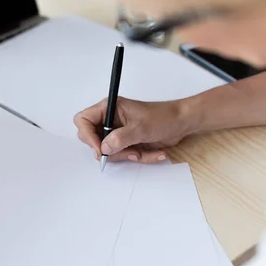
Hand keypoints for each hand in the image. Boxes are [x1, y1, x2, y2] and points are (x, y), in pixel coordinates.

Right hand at [74, 97, 197, 162]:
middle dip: (110, 150)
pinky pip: (123, 156)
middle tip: (124, 150)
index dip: (87, 135)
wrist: (182, 124)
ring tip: (141, 151)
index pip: (83, 120)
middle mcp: (110, 119)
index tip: (100, 149)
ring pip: (109, 151)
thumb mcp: (140, 128)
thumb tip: (104, 148)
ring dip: (126, 155)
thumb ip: (120, 138)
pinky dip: (138, 157)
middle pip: (92, 138)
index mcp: (109, 108)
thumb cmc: (163, 117)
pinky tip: (153, 153)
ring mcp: (118, 132)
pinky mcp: (127, 142)